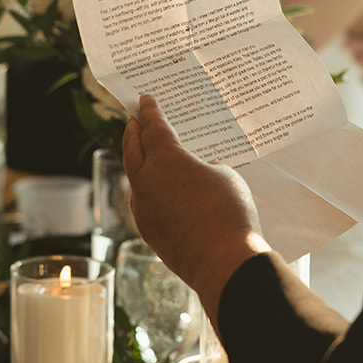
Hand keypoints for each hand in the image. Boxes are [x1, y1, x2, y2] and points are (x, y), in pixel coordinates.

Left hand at [122, 94, 267, 320]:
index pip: (153, 127)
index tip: (144, 99)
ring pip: (135, 178)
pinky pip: (144, 203)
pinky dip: (148, 190)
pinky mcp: (149, 232)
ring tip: (146, 154)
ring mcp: (144, 209)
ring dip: (138, 162)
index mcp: (166, 160)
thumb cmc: (230, 213)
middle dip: (133, 131)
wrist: (224, 262)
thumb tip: (197, 173)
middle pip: (133, 149)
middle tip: (134, 120)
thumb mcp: (226, 176)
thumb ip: (206, 167)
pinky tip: (160, 191)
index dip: (149, 111)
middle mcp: (147, 182)